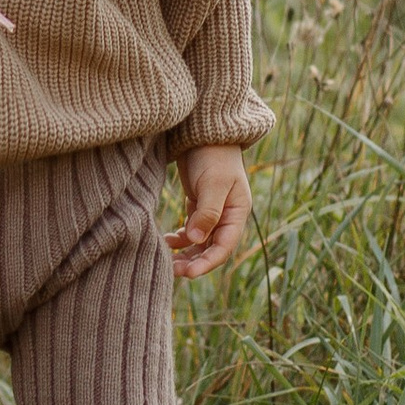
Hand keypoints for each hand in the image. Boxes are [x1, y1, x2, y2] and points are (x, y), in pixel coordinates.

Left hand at [167, 142, 251, 281]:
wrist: (204, 130)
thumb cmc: (214, 155)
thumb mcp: (213, 183)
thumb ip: (207, 212)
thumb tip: (197, 240)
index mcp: (237, 213)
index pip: (223, 247)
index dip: (207, 263)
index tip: (188, 274)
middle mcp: (227, 216)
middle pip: (212, 248)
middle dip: (194, 262)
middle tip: (173, 271)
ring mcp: (212, 211)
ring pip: (200, 242)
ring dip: (186, 253)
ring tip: (167, 261)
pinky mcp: (198, 204)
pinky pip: (191, 230)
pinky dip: (180, 239)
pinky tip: (167, 241)